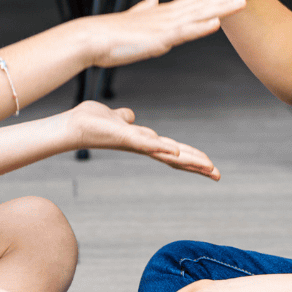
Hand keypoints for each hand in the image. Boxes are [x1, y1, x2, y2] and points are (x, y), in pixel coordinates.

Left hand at [65, 101, 219, 178]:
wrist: (74, 125)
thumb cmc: (93, 122)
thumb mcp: (114, 118)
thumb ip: (125, 118)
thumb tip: (130, 116)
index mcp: (143, 141)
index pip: (172, 150)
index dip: (191, 157)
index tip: (210, 165)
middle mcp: (142, 147)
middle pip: (175, 157)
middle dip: (197, 165)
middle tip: (218, 174)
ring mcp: (135, 145)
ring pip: (166, 154)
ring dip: (187, 160)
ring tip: (207, 167)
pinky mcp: (125, 139)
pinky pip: (146, 145)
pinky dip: (160, 149)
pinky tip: (175, 153)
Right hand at [85, 0, 251, 68]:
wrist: (90, 38)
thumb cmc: (109, 34)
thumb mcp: (133, 18)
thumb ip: (145, 8)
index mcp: (162, 12)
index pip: (196, 0)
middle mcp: (167, 16)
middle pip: (204, 3)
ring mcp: (163, 26)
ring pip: (199, 14)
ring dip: (222, 7)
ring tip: (244, 1)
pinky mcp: (157, 39)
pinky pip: (183, 33)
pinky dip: (201, 27)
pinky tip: (217, 23)